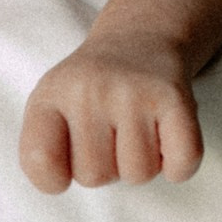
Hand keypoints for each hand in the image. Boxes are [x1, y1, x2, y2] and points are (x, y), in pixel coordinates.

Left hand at [19, 29, 202, 192]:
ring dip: (142, 163)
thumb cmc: (93, 89)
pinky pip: (181, 163)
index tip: (68, 157)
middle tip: (112, 133)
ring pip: (138, 174)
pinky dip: (180, 164)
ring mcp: (134, 92)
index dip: (56, 176)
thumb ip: (42, 150)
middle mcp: (90, 89)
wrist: (141, 38)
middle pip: (94, 177)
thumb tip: (59, 183)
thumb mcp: (52, 106)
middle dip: (106, 166)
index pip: (41, 161)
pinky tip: (168, 139)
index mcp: (52, 94)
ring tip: (138, 129)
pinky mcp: (174, 98)